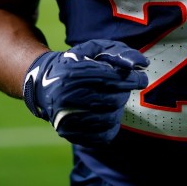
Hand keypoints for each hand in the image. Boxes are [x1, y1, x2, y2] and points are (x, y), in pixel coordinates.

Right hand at [22, 39, 148, 146]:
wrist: (44, 82)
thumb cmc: (77, 62)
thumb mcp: (96, 48)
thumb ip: (120, 52)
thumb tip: (142, 65)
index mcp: (73, 73)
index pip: (112, 79)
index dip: (133, 79)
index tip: (141, 79)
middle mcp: (66, 96)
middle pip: (113, 100)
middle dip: (124, 93)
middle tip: (121, 87)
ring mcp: (65, 118)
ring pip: (109, 119)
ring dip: (117, 109)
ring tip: (111, 98)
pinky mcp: (68, 133)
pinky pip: (102, 136)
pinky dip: (111, 125)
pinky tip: (106, 113)